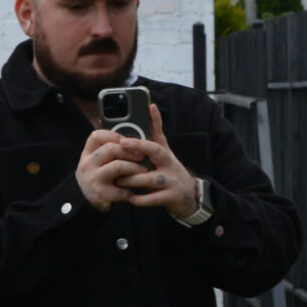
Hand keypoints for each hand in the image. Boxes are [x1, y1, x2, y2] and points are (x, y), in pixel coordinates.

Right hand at [77, 127, 143, 212]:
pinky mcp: (100, 194)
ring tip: (144, 171)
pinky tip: (133, 191)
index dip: (115, 136)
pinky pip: (121, 189)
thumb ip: (110, 150)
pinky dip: (130, 190)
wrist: (85, 201)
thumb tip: (135, 138)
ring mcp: (92, 179)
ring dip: (135, 168)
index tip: (128, 142)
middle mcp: (87, 165)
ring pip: (118, 166)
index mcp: (87, 154)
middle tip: (142, 156)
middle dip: (130, 152)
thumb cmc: (99, 176)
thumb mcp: (97, 161)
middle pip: (111, 148)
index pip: (97, 136)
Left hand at [126, 104, 201, 219]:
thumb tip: (150, 107)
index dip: (139, 138)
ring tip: (118, 180)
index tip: (122, 138)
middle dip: (137, 152)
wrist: (189, 196)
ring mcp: (172, 181)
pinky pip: (153, 199)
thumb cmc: (170, 170)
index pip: (154, 141)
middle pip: (156, 152)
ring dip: (132, 180)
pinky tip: (130, 198)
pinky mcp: (172, 198)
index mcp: (165, 153)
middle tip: (118, 154)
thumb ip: (155, 133)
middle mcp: (170, 164)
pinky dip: (140, 199)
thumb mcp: (165, 151)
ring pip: (150, 179)